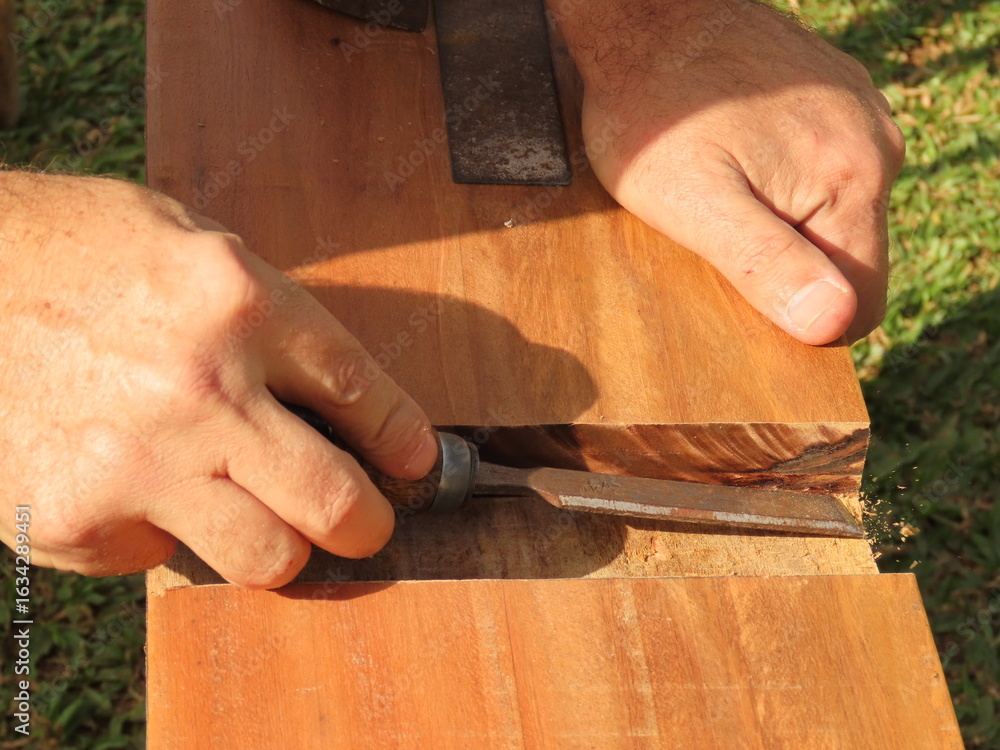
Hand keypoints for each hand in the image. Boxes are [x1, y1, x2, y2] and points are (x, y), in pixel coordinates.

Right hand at [0, 173, 436, 587]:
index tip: (416, 463)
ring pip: (267, 558)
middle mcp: (200, 387)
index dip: (402, 438)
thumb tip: (334, 401)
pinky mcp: (75, 517)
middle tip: (366, 524)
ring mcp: (136, 461)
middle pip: (335, 499)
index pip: (361, 392)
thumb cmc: (75, 250)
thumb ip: (267, 317)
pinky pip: (163, 558)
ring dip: (281, 547)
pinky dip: (169, 533)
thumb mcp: (190, 245)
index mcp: (238, 302)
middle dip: (368, 524)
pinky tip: (142, 487)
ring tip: (265, 520)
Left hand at [551, 0, 904, 343]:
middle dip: (788, 268)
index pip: (859, 307)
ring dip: (786, 227)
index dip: (802, 319)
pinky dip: (786, 186)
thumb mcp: (694, 202)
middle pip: (848, 261)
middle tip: (721, 232)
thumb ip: (764, 264)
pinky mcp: (837, 99)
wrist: (647, 19)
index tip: (743, 290)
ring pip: (836, 218)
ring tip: (725, 191)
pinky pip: (826, 174)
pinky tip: (739, 161)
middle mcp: (877, 147)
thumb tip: (833, 323)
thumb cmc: (656, 112)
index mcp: (854, 181)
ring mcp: (861, 116)